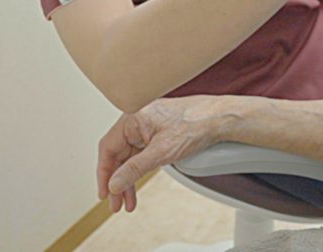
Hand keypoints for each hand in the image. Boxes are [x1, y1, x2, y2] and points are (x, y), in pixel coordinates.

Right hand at [97, 96, 228, 212]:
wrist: (219, 118)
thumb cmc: (194, 125)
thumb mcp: (162, 152)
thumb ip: (135, 169)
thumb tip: (115, 184)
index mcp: (132, 118)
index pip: (108, 148)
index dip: (104, 174)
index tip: (105, 193)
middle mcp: (137, 119)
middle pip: (117, 154)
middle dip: (116, 181)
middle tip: (116, 204)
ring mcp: (147, 126)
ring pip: (129, 156)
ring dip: (128, 179)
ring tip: (128, 202)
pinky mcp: (157, 131)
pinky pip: (140, 153)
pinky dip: (138, 170)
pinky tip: (138, 185)